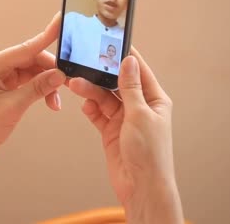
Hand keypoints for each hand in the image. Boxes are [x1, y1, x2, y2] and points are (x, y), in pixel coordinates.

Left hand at [0, 13, 66, 166]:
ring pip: (32, 71)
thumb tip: (60, 74)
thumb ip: (38, 88)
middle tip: (68, 82)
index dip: (46, 37)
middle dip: (50, 71)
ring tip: (56, 101)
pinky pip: (28, 81)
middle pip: (30, 59)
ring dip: (47, 83)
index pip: (24, 48)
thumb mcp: (13, 107)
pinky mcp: (3, 87)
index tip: (61, 22)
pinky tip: (50, 102)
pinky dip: (40, 90)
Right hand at [69, 48, 183, 223]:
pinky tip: (85, 106)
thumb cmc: (150, 154)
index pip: (137, 71)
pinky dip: (90, 109)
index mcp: (154, 99)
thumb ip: (131, 88)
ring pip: (103, 97)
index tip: (108, 41)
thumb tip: (128, 61)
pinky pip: (97, 113)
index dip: (124, 56)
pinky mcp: (110, 131)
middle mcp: (139, 106)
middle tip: (81, 66)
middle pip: (115, 83)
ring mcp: (124, 119)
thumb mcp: (140, 115)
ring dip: (90, 92)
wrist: (141, 187)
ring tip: (75, 85)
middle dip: (99, 76)